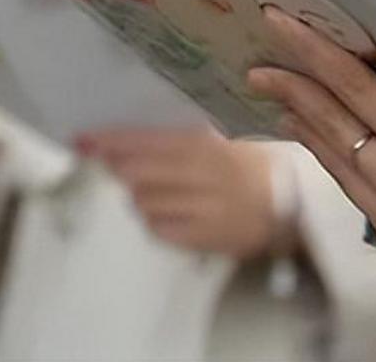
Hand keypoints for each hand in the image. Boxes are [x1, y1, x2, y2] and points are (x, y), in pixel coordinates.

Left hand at [81, 127, 284, 259]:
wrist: (292, 207)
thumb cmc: (250, 166)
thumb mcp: (226, 139)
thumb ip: (184, 136)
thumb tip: (125, 138)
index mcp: (212, 144)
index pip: (149, 140)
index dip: (112, 140)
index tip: (83, 139)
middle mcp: (207, 175)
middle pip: (138, 173)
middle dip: (118, 166)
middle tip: (110, 161)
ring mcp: (205, 209)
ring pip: (143, 202)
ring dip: (139, 194)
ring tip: (156, 187)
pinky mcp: (205, 238)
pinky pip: (158, 228)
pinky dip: (155, 218)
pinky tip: (169, 209)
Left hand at [247, 8, 375, 329]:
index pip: (355, 89)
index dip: (314, 53)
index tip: (283, 25)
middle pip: (330, 127)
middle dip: (291, 90)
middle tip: (260, 64)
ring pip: (335, 163)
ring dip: (306, 127)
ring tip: (282, 99)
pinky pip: (355, 192)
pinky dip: (336, 161)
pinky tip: (331, 148)